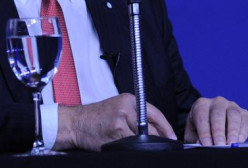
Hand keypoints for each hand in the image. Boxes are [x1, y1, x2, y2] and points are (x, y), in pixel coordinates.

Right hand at [55, 93, 176, 150]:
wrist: (75, 123)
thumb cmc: (95, 118)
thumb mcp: (117, 108)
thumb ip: (136, 116)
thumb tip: (156, 131)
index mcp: (130, 99)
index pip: (155, 113)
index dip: (166, 127)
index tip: (172, 137)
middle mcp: (127, 107)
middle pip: (150, 127)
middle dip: (156, 138)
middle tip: (160, 145)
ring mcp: (121, 120)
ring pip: (141, 138)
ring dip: (143, 145)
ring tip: (134, 145)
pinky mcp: (115, 132)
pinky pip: (131, 144)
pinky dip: (131, 148)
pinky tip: (124, 147)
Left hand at [184, 96, 247, 144]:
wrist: (211, 125)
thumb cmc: (199, 130)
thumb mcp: (193, 134)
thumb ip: (195, 139)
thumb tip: (201, 144)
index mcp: (201, 105)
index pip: (202, 117)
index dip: (204, 132)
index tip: (207, 144)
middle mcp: (217, 102)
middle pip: (218, 114)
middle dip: (219, 131)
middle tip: (219, 145)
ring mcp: (232, 106)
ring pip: (234, 116)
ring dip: (233, 131)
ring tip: (230, 144)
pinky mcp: (243, 113)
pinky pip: (245, 121)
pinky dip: (243, 132)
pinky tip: (239, 142)